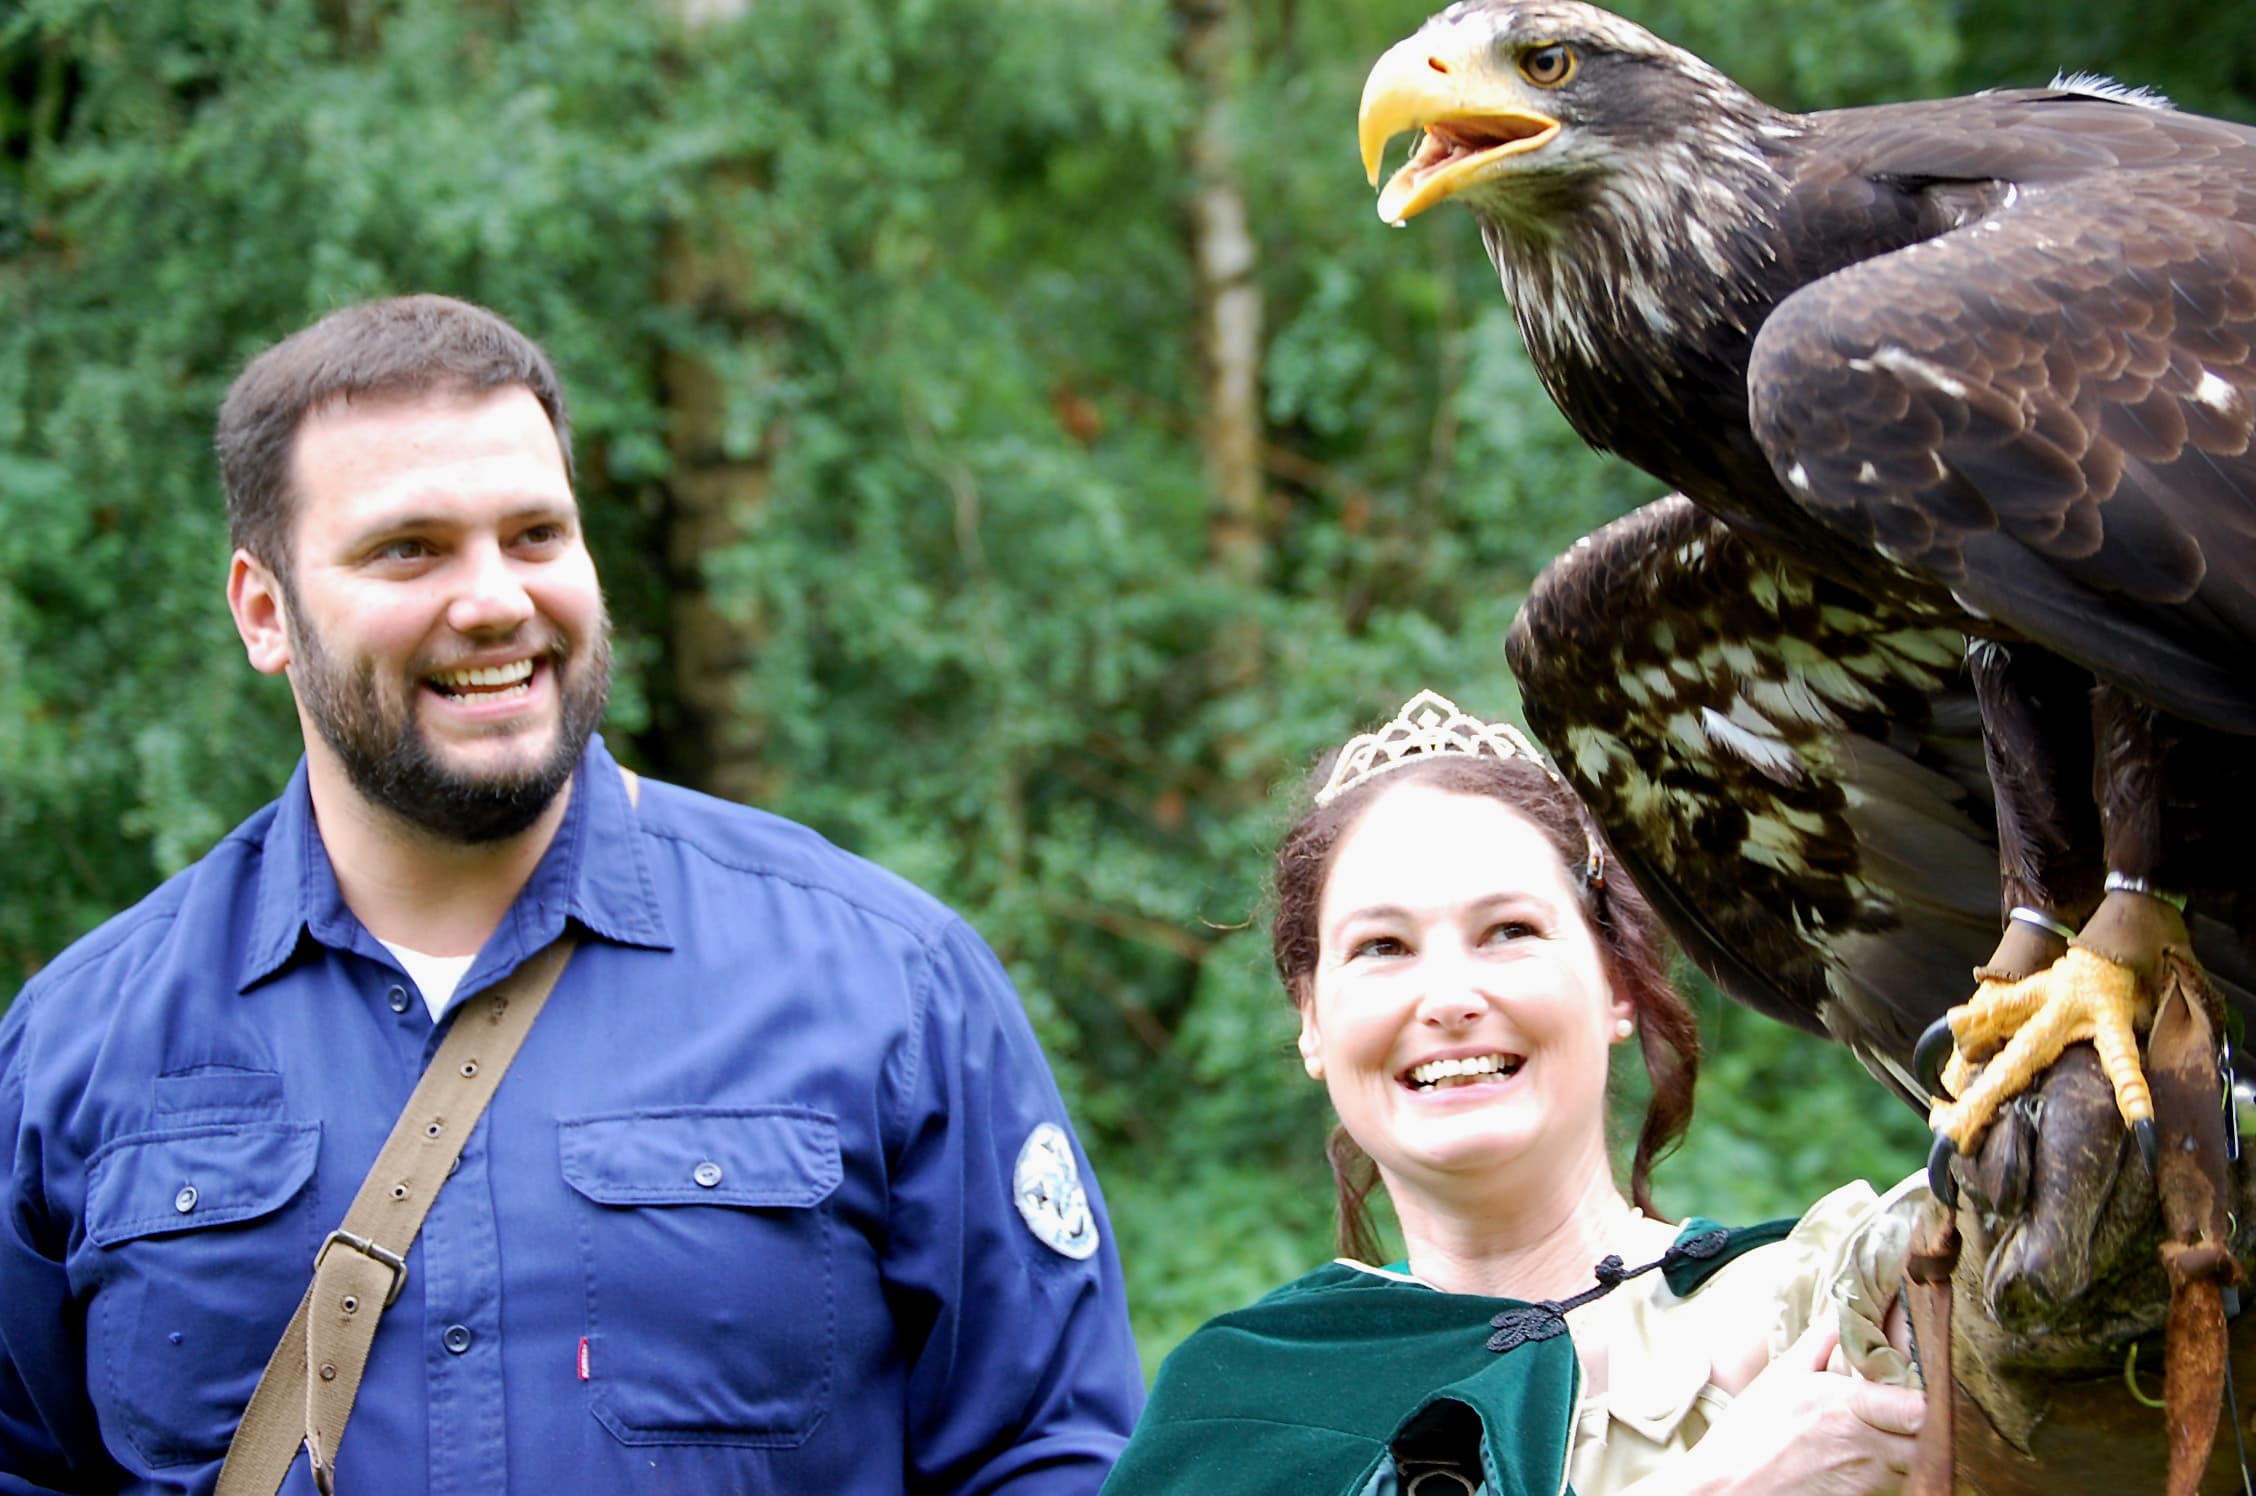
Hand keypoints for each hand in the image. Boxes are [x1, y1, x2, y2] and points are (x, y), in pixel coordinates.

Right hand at [1670, 1318, 1925, 1495]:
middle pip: (1925, 1439)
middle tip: (1899, 1413)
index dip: (1924, 1399)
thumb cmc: (1751, 1431)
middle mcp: (1865, 1445)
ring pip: (1912, 1463)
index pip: (1920, 1409)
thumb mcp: (1782, 1376)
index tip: (1913, 1389)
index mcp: (1847, 1406)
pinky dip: (1887, 1472)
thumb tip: (1842, 1311)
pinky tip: (1859, 1458)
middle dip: (1918, 1426)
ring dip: (1904, 1449)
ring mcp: (1867, 1478)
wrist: (1730, 1485)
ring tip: (1877, 1435)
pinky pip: (1894, 1484)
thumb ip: (1820, 1343)